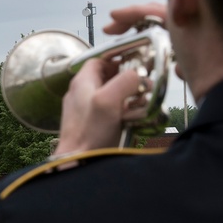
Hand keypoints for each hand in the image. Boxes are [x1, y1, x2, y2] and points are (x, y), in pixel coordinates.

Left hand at [52, 3, 165, 154]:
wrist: (78, 163)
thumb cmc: (90, 133)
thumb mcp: (109, 100)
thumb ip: (124, 81)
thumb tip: (137, 74)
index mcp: (82, 83)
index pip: (100, 60)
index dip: (118, 60)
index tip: (136, 64)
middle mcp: (81, 94)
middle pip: (108, 78)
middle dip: (127, 81)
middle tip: (143, 87)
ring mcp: (85, 111)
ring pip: (111, 96)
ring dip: (128, 98)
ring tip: (141, 105)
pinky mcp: (91, 126)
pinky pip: (110, 113)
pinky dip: (123, 113)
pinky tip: (132, 121)